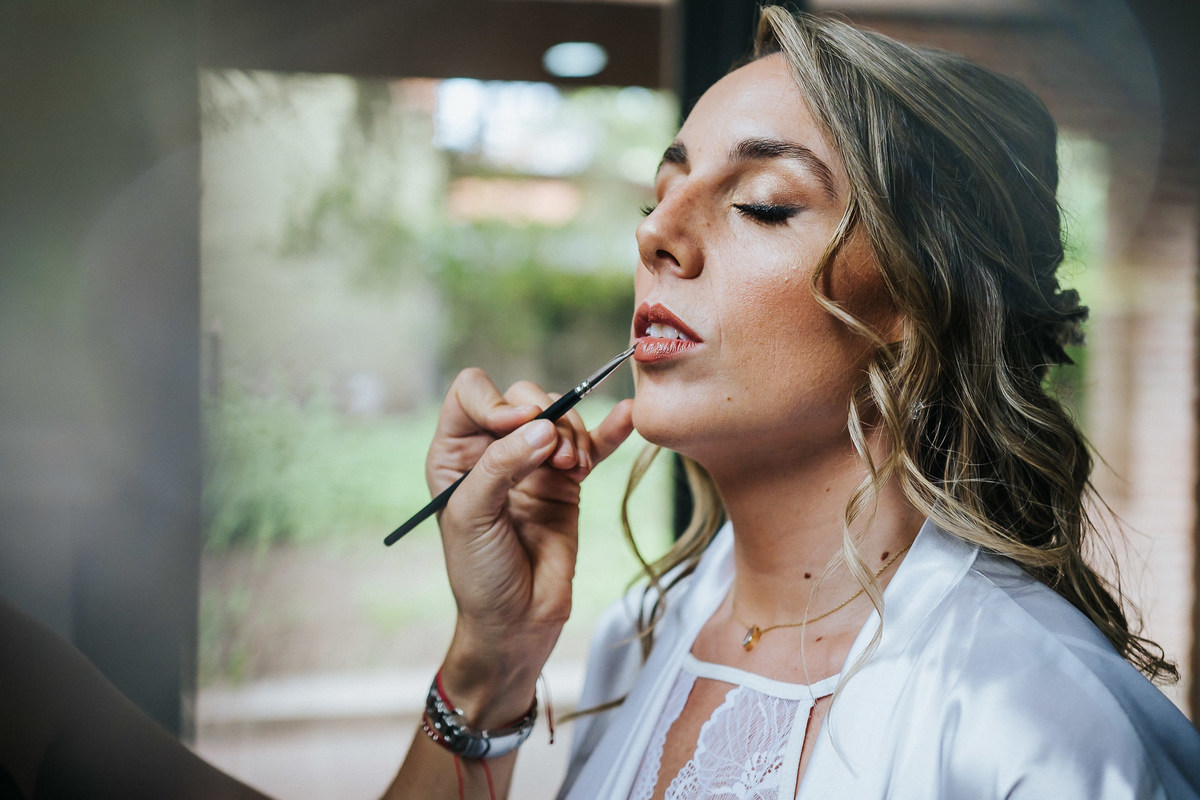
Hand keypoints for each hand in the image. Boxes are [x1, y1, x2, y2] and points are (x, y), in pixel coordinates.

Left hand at [424, 368, 633, 723]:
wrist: (517, 621)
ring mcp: (533, 463)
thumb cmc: (479, 573)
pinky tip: (627, 417)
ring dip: (574, 434)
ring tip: (575, 469)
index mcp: (455, 451)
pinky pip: (592, 445)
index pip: (472, 394)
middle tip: (556, 456)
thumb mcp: (472, 515)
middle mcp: (492, 449)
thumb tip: (543, 426)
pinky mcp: (568, 482)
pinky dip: (609, 430)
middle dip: (545, 417)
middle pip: (524, 398)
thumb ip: (501, 466)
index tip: (518, 425)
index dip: (496, 401)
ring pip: (560, 417)